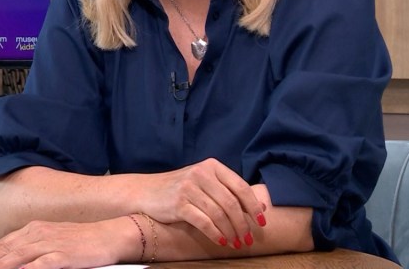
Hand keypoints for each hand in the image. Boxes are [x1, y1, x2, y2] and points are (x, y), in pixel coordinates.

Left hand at [0, 218, 128, 268]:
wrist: (109, 235)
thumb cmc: (82, 240)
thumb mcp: (53, 239)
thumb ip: (32, 249)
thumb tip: (13, 260)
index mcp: (35, 229)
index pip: (3, 243)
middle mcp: (39, 234)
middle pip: (6, 250)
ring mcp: (50, 244)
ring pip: (17, 257)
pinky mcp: (62, 255)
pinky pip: (40, 264)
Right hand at [138, 158, 265, 247]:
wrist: (146, 191)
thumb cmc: (181, 189)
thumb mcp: (205, 182)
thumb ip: (229, 190)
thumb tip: (262, 205)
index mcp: (212, 166)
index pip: (240, 187)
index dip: (253, 206)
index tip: (262, 222)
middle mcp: (201, 173)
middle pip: (231, 203)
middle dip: (243, 224)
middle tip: (248, 239)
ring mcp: (189, 188)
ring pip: (219, 214)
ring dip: (231, 232)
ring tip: (236, 243)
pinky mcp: (178, 203)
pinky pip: (203, 222)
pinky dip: (215, 234)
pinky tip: (221, 241)